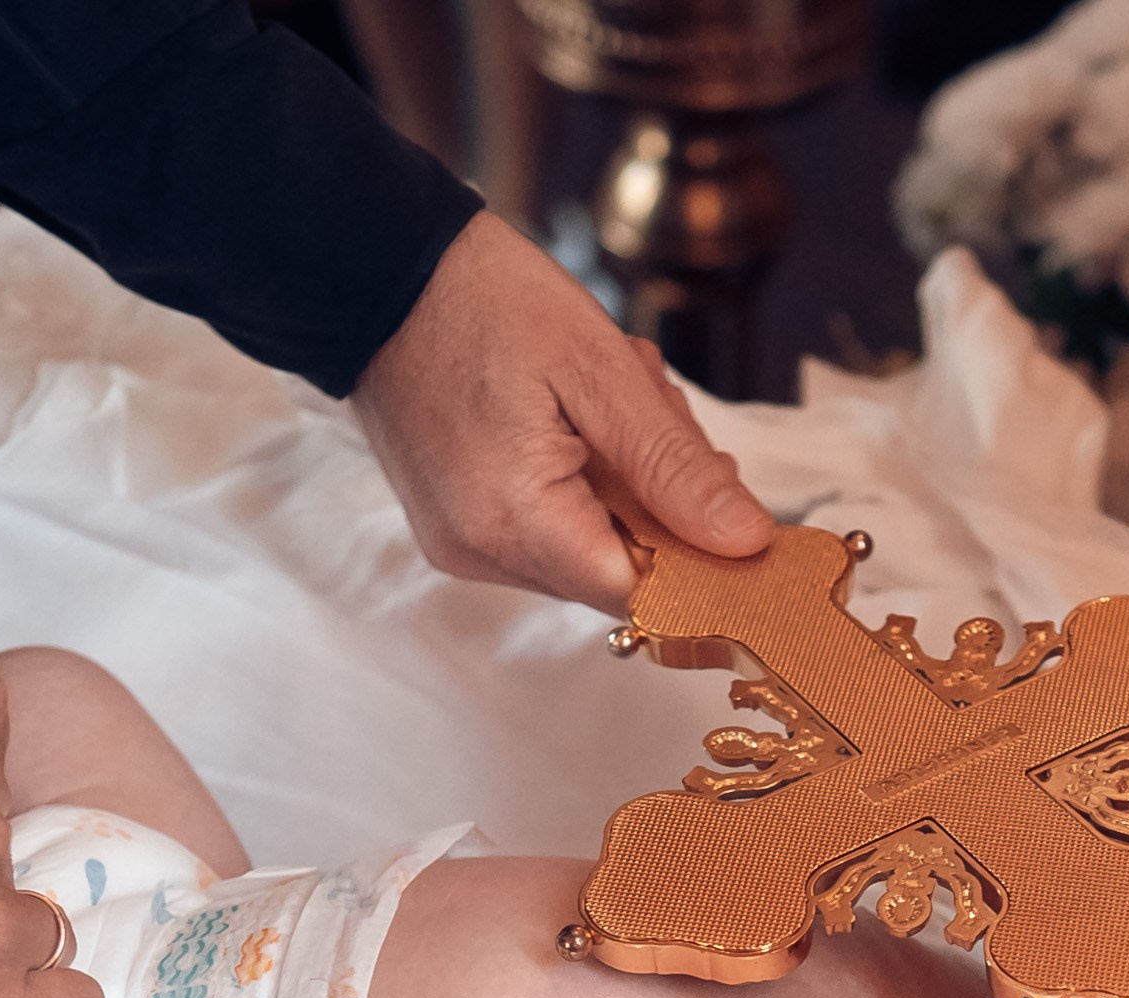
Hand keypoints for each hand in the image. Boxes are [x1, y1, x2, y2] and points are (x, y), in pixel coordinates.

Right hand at [351, 211, 774, 611]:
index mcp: (516, 519)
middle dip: (658, 504)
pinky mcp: (456, 530)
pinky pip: (547, 533)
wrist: (383, 272)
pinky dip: (579, 487)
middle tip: (653, 412)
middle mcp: (481, 553)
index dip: (700, 556)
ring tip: (600, 404)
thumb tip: (745, 540)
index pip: (644, 593)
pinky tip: (569, 422)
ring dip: (620, 489)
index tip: (724, 498)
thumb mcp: (603, 371)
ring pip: (587, 552)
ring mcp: (463, 546)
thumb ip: (676, 468)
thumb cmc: (485, 301)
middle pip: (617, 573)